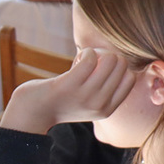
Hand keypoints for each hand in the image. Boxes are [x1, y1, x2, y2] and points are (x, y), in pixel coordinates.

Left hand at [0, 47, 132, 133]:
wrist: (33, 111)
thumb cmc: (61, 100)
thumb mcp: (88, 102)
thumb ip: (105, 90)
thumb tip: (119, 62)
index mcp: (107, 110)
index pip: (130, 79)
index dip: (119, 67)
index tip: (102, 68)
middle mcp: (99, 105)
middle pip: (121, 66)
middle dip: (108, 55)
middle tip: (91, 61)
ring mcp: (85, 97)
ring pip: (110, 60)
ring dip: (97, 52)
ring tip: (84, 58)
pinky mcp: (69, 86)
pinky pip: (90, 59)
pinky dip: (86, 52)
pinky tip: (78, 57)